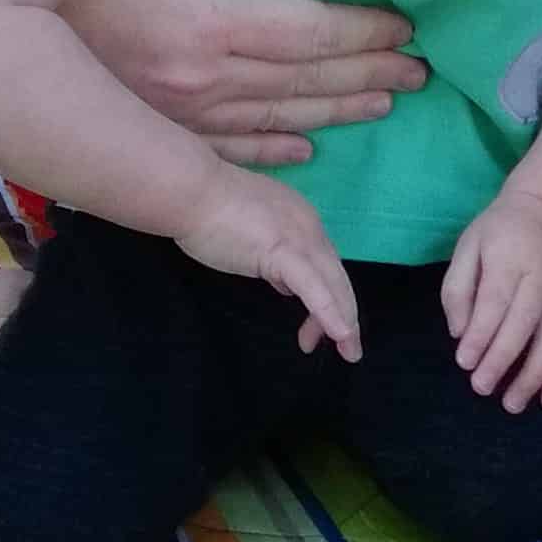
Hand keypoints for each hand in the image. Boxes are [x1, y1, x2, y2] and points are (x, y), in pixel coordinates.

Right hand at [70, 0, 423, 165]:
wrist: (7, 8)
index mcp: (212, 24)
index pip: (315, 33)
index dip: (368, 32)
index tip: (408, 27)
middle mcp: (201, 79)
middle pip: (306, 79)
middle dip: (372, 73)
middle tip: (421, 70)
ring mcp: (178, 114)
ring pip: (279, 117)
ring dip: (340, 110)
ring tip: (388, 102)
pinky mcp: (158, 130)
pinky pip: (230, 148)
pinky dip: (276, 148)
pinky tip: (311, 146)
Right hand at [174, 161, 359, 360]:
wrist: (191, 191)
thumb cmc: (208, 209)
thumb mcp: (251, 235)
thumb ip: (272, 256)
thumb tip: (285, 282)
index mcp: (302, 220)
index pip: (324, 265)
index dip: (329, 297)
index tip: (315, 329)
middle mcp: (309, 227)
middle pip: (337, 276)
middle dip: (347, 314)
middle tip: (349, 347)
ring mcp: (300, 237)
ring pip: (333, 284)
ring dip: (345, 321)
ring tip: (349, 351)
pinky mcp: (283, 251)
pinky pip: (313, 288)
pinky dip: (329, 312)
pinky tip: (339, 334)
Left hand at [443, 190, 541, 411]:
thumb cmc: (499, 232)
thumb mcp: (468, 245)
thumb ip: (458, 288)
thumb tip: (459, 332)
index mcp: (511, 258)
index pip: (496, 302)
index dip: (480, 335)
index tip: (464, 362)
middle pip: (525, 324)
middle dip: (503, 360)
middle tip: (481, 388)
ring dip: (536, 376)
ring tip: (513, 404)